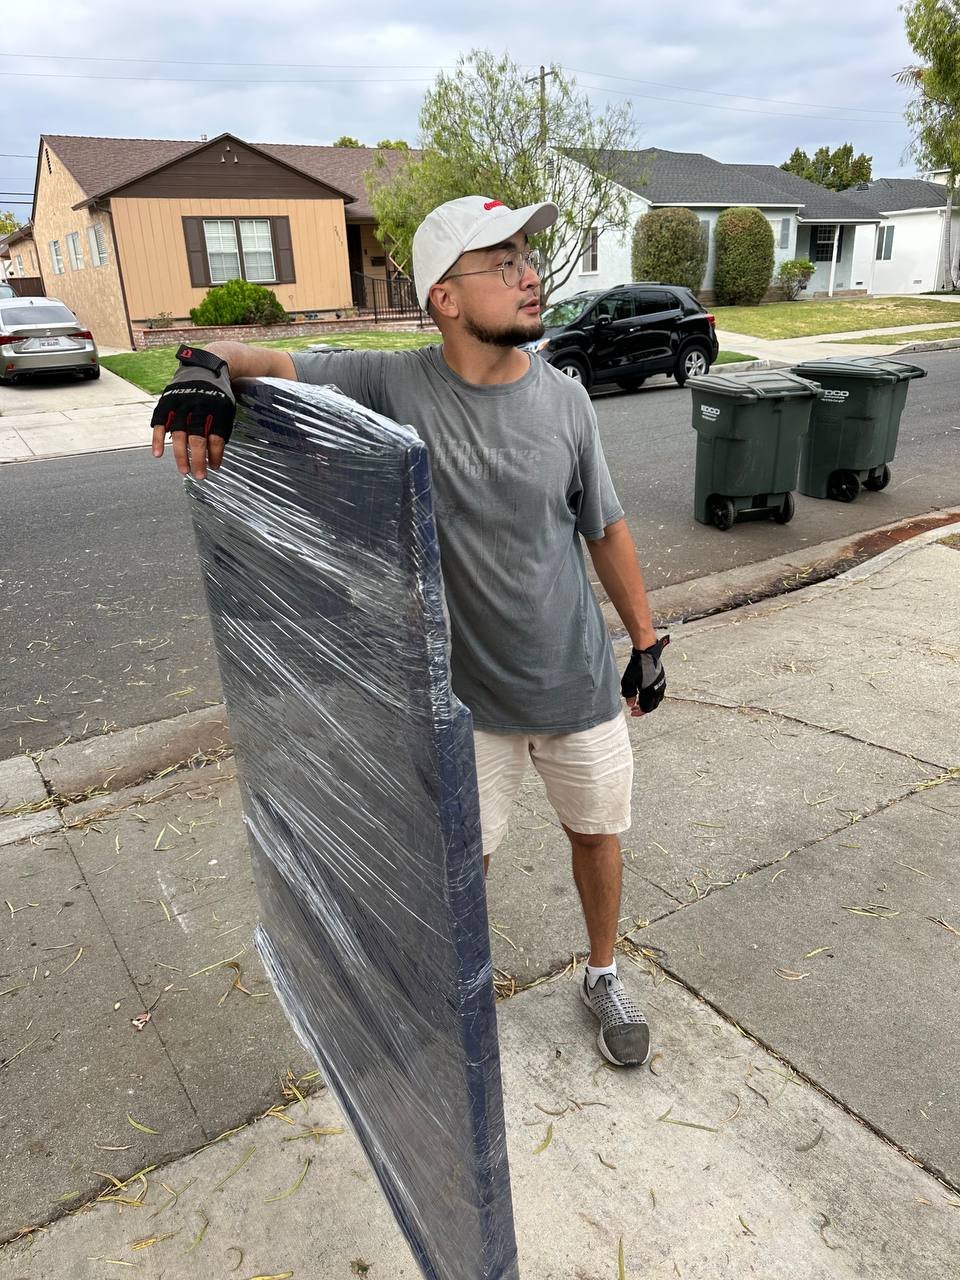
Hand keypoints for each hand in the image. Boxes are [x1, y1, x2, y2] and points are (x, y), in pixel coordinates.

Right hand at [151, 344, 235, 478]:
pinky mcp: (167, 401)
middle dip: (198, 459)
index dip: (216, 454)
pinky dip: (157, 438)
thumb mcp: (227, 409)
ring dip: (180, 454)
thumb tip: (214, 458)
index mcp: (217, 408)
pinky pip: (160, 422)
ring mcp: (181, 403)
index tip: (215, 467)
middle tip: (199, 476)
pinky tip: (158, 454)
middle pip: (197, 437)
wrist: (204, 367)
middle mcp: (198, 405)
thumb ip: (221, 430)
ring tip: (184, 471)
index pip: (216, 436)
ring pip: (179, 433)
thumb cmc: (218, 395)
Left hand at [620, 635, 669, 715]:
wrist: (647, 653)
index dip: (639, 712)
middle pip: (653, 706)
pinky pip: (659, 692)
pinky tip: (644, 692)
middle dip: (643, 709)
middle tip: (635, 708)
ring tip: (639, 700)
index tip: (632, 712)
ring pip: (657, 699)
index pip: (646, 709)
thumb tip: (630, 704)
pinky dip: (652, 695)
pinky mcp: (662, 679)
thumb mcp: (628, 682)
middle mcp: (658, 690)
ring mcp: (661, 685)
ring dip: (648, 702)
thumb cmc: (637, 666)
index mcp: (650, 693)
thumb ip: (629, 695)